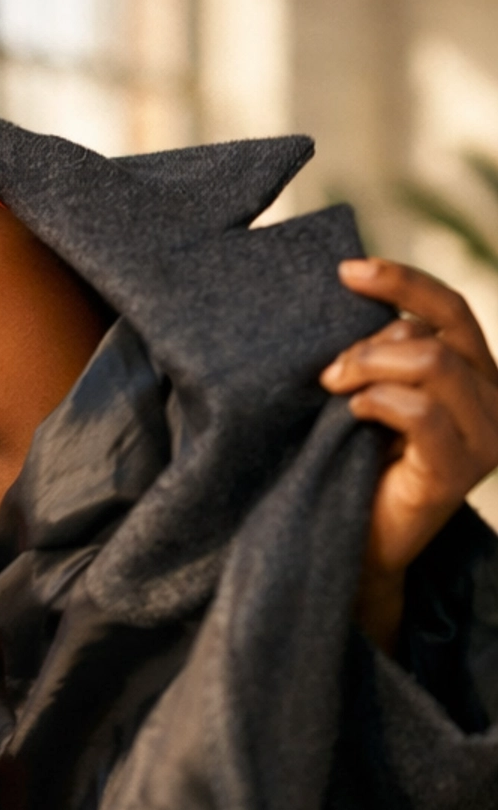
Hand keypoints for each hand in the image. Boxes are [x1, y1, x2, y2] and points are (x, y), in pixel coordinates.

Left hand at [322, 259, 497, 649]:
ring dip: (369, 368)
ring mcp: (486, 437)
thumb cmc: (357, 459)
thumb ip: (385, 350)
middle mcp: (496, 400)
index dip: (403, 281)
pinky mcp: (461, 471)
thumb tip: (355, 288)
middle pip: (439, 334)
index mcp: (477, 374)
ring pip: (433, 365)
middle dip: (372, 343)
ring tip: (335, 389)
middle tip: (328, 371)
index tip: (347, 270)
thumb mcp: (374, 390)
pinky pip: (422, 413)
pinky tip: (354, 414)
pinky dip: (379, 403)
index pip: (450, 308)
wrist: (356, 539)